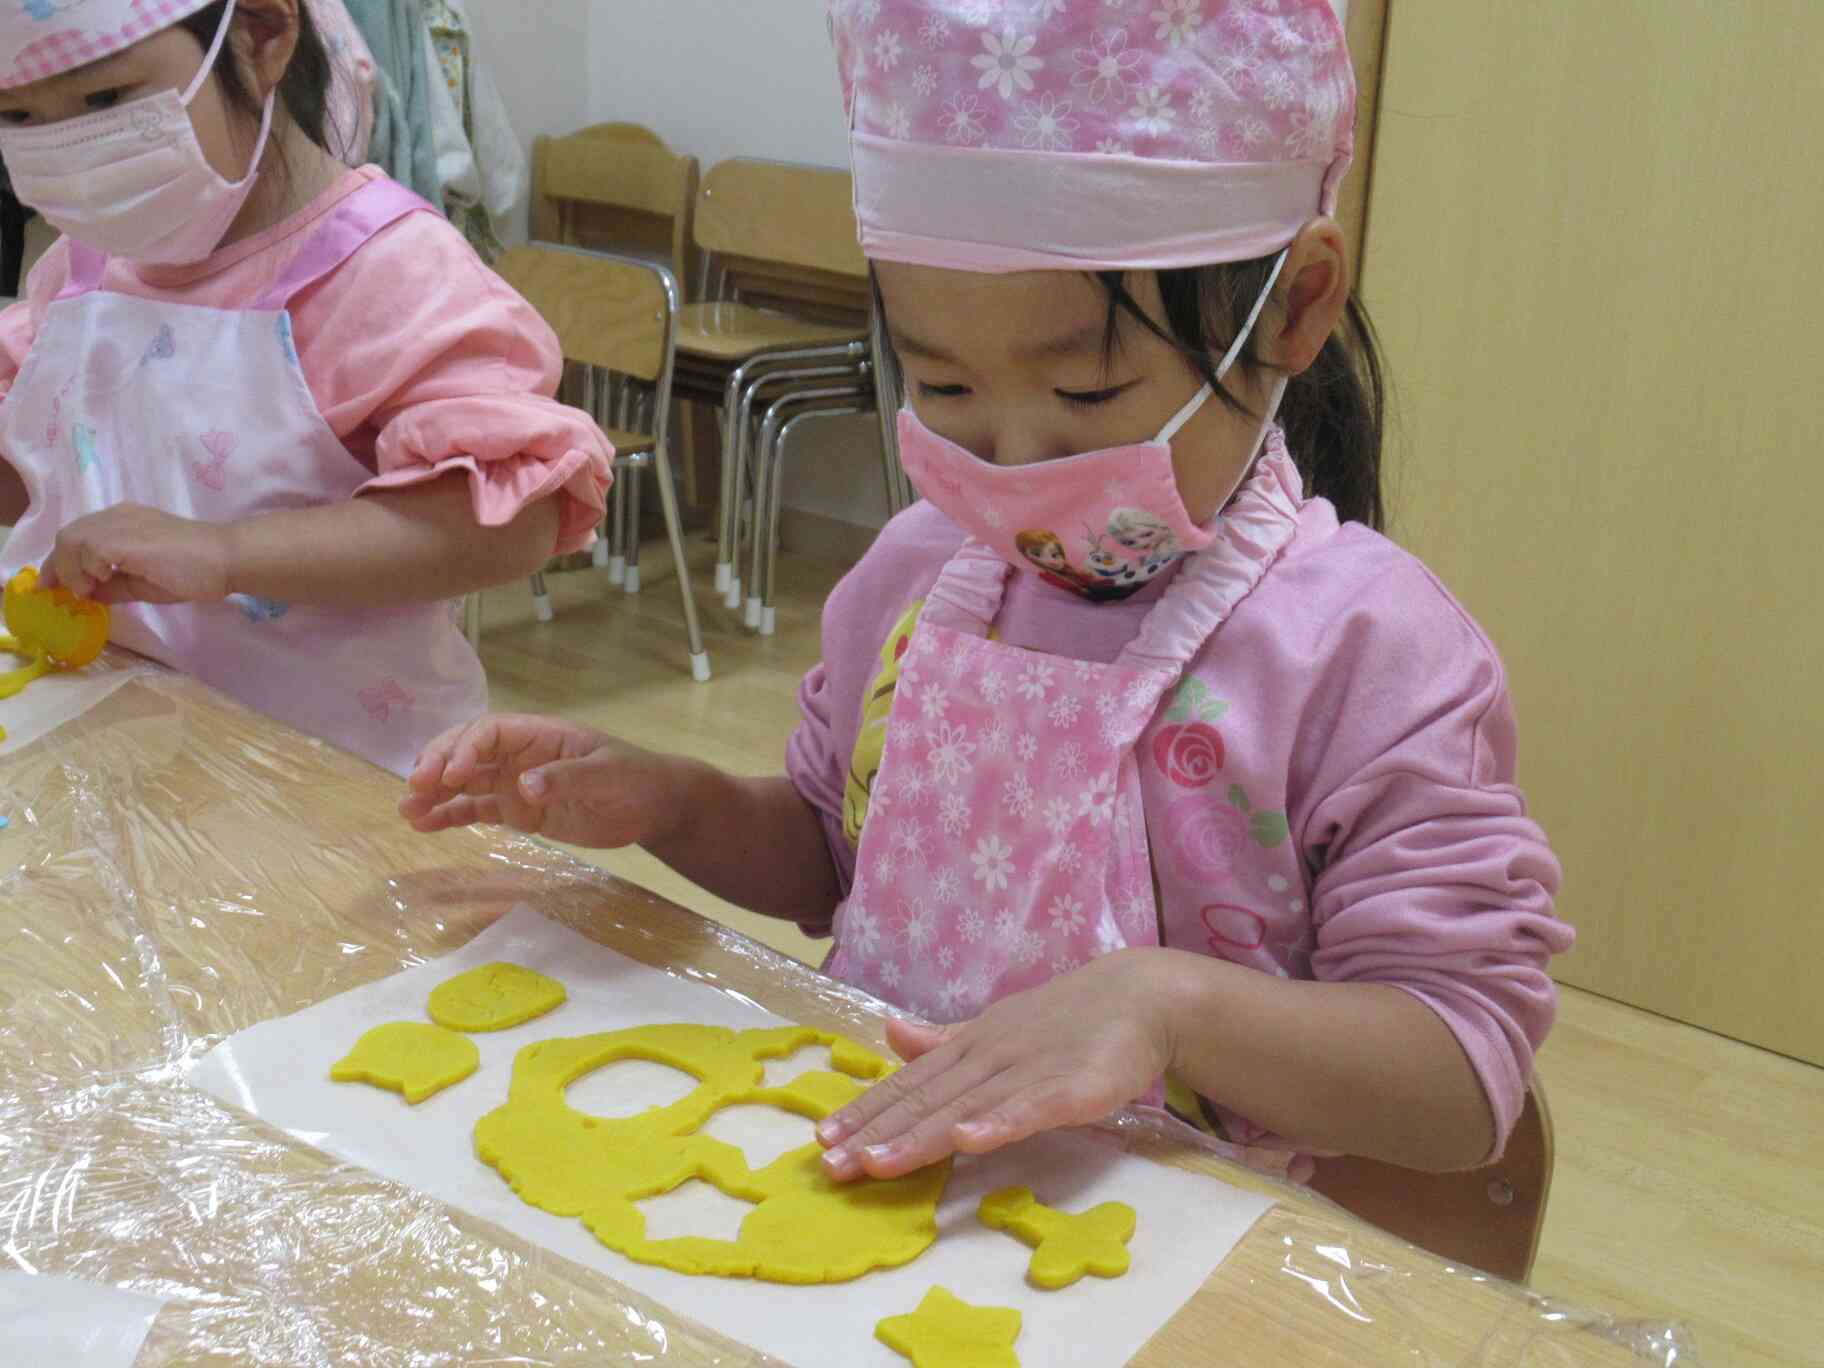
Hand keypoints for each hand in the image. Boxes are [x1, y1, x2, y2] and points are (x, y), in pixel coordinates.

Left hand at [42, 504, 230, 603]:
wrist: (226, 559)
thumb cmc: (194, 571)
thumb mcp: (144, 583)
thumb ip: (115, 585)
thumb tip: (89, 595)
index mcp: (123, 522)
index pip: (78, 536)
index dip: (59, 562)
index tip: (52, 587)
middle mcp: (117, 516)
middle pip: (68, 535)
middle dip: (58, 566)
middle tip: (63, 593)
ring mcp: (121, 523)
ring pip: (72, 539)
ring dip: (73, 569)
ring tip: (91, 589)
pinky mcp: (126, 537)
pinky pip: (89, 549)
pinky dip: (89, 568)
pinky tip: (104, 580)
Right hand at [399, 713, 685, 847]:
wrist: (654, 807)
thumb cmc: (636, 780)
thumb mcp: (607, 776)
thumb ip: (567, 780)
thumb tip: (524, 787)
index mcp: (540, 735)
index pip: (490, 731)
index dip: (465, 749)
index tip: (450, 776)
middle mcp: (521, 754)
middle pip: (467, 750)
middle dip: (438, 765)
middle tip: (416, 789)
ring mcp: (517, 782)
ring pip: (465, 782)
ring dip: (435, 793)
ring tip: (407, 811)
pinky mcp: (520, 810)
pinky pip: (477, 809)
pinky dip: (451, 816)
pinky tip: (425, 826)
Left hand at [816, 949, 1178, 1181]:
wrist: (1138, 997)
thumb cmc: (1066, 1020)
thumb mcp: (996, 1028)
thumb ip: (945, 1040)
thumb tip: (891, 1033)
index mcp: (970, 1047)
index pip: (909, 1083)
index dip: (866, 1110)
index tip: (823, 1138)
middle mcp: (988, 1057)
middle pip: (925, 1101)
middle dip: (875, 1134)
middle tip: (830, 1166)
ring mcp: (1028, 1071)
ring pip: (965, 1108)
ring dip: (919, 1137)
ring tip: (876, 1163)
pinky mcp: (1072, 1088)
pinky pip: (1030, 1108)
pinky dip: (998, 1123)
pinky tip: (969, 1140)